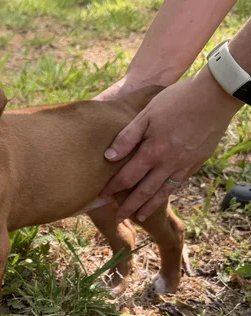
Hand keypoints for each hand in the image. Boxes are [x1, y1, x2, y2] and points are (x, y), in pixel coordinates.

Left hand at [99, 67, 240, 221]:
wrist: (215, 97)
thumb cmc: (177, 100)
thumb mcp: (147, 114)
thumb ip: (127, 137)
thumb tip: (109, 157)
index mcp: (153, 151)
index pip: (127, 177)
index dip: (113, 188)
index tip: (101, 197)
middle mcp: (168, 163)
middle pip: (144, 191)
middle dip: (129, 206)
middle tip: (118, 218)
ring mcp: (184, 165)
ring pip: (163, 192)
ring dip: (149, 206)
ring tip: (140, 217)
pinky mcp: (196, 162)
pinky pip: (178, 184)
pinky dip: (167, 194)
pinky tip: (161, 197)